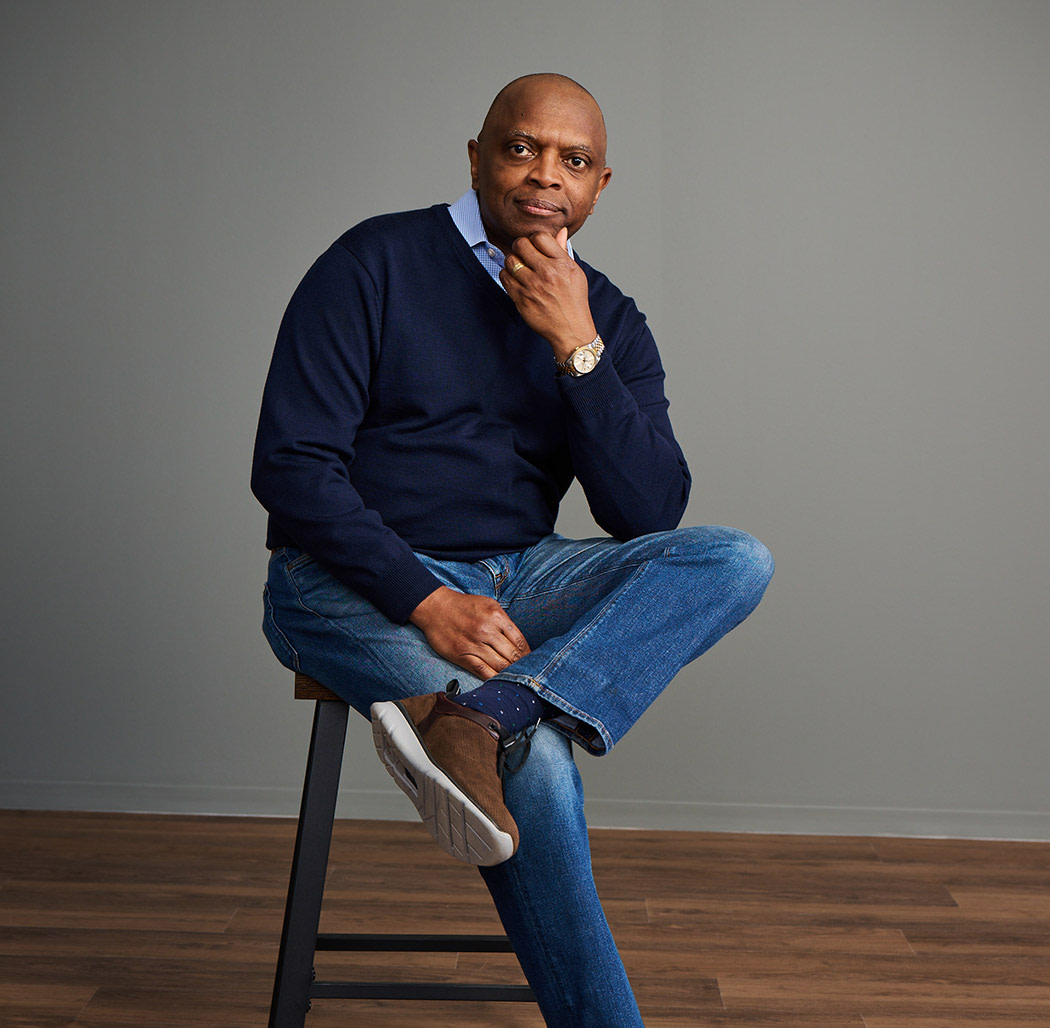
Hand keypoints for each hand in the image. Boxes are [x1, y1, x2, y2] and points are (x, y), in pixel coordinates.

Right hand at [409, 586, 530, 680]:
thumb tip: (519, 641)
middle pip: (512, 655)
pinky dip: (494, 678)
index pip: (520, 640)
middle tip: (527, 672)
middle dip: (522, 665)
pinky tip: (500, 681)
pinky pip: (482, 671)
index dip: (528, 653)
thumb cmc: (464, 606)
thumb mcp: (489, 604)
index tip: (531, 660)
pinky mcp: (462, 655)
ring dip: (510, 673)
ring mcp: (474, 644)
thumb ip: (504, 620)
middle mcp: (487, 630)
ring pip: (500, 665)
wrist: (435, 607)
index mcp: (496, 616)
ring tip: (516, 678)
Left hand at [499, 228, 597, 361]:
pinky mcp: (522, 299)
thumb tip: (561, 231)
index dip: (534, 238)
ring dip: (512, 261)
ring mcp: (533, 286)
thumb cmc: (574, 301)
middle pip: (522, 245)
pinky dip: (506, 275)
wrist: (571, 330)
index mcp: (562, 264)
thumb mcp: (575, 273)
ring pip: (510, 260)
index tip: (534, 246)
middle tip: (522, 253)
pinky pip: (504, 277)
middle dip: (520, 246)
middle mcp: (547, 273)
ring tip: (518, 267)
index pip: (540, 236)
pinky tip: (514, 278)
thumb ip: (563, 251)